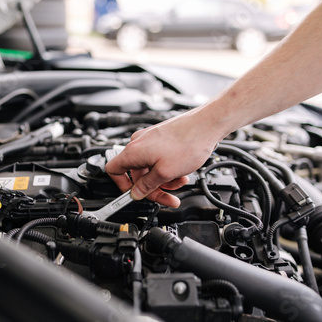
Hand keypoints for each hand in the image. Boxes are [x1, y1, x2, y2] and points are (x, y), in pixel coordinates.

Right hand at [105, 108, 221, 207]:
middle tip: (166, 196)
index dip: (122, 186)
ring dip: (164, 180)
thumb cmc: (188, 142)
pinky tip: (181, 174)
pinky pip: (158, 160)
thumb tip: (136, 193)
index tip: (135, 194)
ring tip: (179, 182)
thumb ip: (147, 185)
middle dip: (152, 187)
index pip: (114, 170)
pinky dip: (168, 170)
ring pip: (150, 168)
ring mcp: (150, 141)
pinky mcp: (161, 140)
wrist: (207, 125)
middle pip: (137, 173)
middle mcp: (139, 144)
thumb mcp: (165, 173)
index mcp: (133, 151)